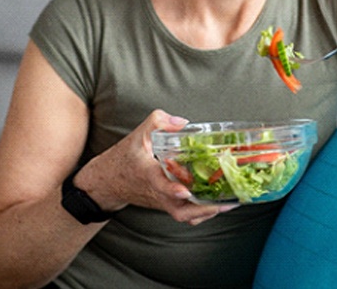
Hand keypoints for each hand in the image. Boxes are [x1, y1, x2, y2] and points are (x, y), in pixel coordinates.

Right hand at [74, 110, 236, 225]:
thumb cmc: (124, 157)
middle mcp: (156, 192)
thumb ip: (158, 122)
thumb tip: (183, 123)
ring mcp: (161, 202)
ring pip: (183, 215)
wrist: (107, 181)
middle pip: (179, 210)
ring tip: (228, 203)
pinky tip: (216, 204)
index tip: (184, 190)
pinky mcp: (165, 205)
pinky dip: (200, 213)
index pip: (159, 184)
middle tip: (224, 201)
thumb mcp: (137, 134)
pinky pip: (184, 214)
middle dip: (202, 209)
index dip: (171, 189)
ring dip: (205, 212)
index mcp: (147, 174)